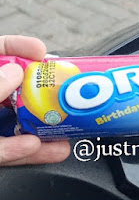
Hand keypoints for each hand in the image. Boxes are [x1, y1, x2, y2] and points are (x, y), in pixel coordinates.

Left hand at [0, 35, 70, 164]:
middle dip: (44, 93)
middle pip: (15, 91)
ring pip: (15, 126)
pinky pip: (4, 153)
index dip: (19, 47)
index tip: (41, 50)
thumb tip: (16, 71)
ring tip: (71, 128)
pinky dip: (23, 152)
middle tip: (66, 93)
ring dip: (44, 129)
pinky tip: (43, 149)